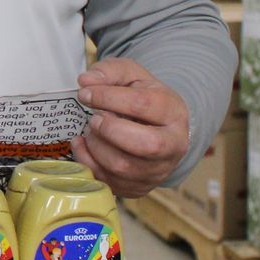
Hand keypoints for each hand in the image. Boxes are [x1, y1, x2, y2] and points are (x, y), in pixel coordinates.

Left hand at [71, 57, 191, 197]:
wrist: (158, 127)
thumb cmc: (144, 98)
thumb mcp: (132, 75)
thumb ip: (109, 71)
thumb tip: (86, 81)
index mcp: (174, 113)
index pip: (142, 104)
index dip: (108, 98)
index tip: (86, 94)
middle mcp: (173, 145)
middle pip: (145, 145)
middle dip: (109, 130)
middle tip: (94, 119)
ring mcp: (158, 170)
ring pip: (123, 166)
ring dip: (96, 146)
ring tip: (92, 130)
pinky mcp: (140, 187)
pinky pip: (109, 181)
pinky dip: (88, 162)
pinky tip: (84, 144)